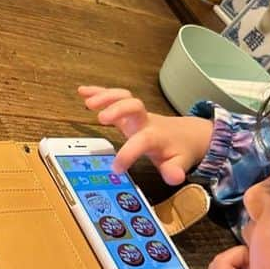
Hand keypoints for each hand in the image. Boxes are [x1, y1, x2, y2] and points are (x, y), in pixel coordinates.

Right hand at [78, 85, 213, 184]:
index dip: (128, 153)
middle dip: (118, 109)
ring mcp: (135, 113)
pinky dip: (98, 91)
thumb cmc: (177, 150)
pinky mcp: (127, 110)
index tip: (116, 168)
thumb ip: (174, 170)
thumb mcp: (180, 164)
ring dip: (105, 96)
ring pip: (123, 96)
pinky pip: (113, 97)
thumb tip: (174, 177)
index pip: (142, 141)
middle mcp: (144, 120)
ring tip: (88, 103)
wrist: (187, 133)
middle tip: (101, 119)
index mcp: (155, 136)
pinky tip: (82, 91)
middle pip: (134, 106)